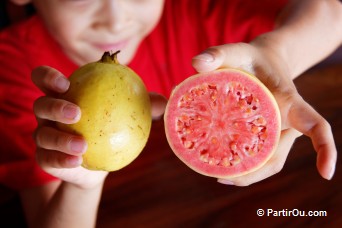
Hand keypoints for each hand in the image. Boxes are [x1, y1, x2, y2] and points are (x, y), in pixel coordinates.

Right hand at [31, 66, 166, 188]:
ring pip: (42, 135)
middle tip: (77, 112)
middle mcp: (50, 115)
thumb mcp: (127, 116)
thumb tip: (165, 101)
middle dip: (54, 106)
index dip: (49, 77)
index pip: (46, 79)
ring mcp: (45, 137)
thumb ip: (144, 105)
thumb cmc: (113, 130)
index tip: (66, 83)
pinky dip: (62, 159)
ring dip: (60, 138)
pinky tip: (78, 161)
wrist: (101, 163)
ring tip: (83, 145)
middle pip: (40, 104)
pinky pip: (48, 159)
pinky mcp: (45, 158)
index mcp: (65, 96)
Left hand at [192, 42, 336, 185]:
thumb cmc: (252, 58)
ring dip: (244, 173)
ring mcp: (275, 131)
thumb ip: (219, 53)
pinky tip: (215, 160)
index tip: (325, 174)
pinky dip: (238, 162)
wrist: (260, 62)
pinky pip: (254, 154)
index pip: (315, 126)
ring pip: (265, 162)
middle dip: (253, 173)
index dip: (324, 149)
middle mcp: (286, 123)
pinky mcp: (262, 134)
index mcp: (290, 102)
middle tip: (222, 177)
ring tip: (215, 173)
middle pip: (276, 157)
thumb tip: (196, 64)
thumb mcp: (237, 51)